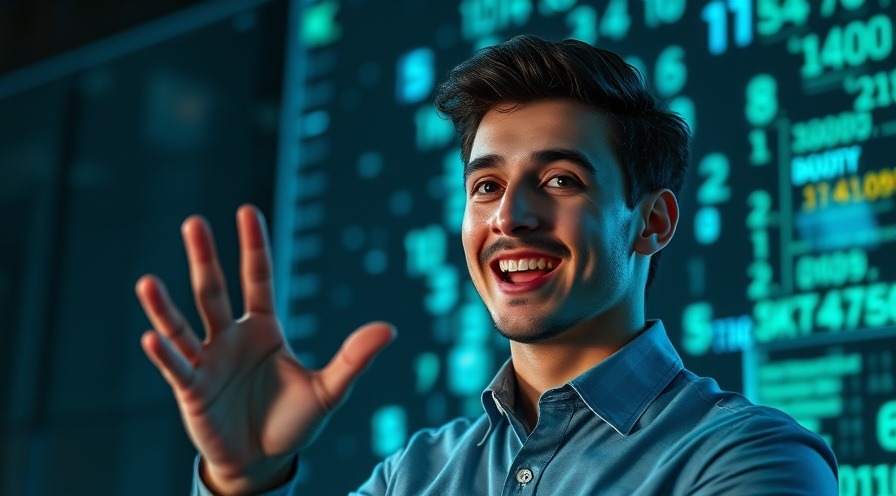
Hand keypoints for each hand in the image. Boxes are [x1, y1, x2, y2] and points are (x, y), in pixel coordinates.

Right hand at [136, 205, 394, 493]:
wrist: (264, 462)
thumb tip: (389, 329)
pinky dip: (164, 354)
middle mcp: (231, 338)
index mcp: (264, 329)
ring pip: (183, 327)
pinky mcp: (192, 391)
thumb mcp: (329, 390)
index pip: (257, 279)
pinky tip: (151, 337)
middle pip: (214, 291)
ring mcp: (208, 362)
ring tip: (147, 282)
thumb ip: (354, 358)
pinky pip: (176, 368)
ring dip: (164, 306)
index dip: (254, 247)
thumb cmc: (294, 421)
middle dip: (205, 258)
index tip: (248, 211)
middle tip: (194, 222)